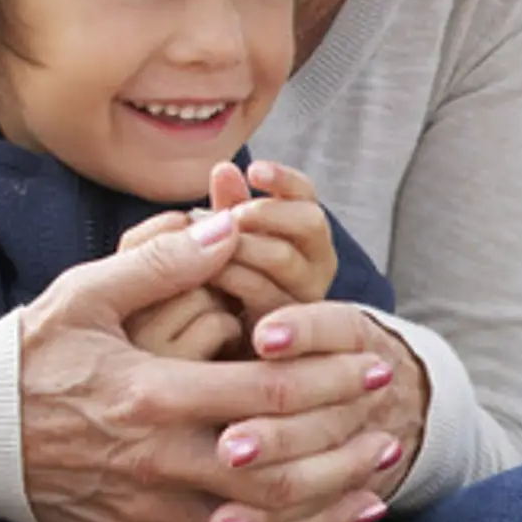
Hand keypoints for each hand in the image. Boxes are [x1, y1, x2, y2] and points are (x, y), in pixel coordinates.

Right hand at [17, 212, 400, 521]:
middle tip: (390, 426)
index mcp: (149, 395)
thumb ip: (161, 261)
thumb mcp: (85, 296)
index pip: (265, 393)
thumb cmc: (28, 359)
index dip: (329, 380)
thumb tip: (229, 222)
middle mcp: (154, 460)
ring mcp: (146, 508)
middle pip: (276, 466)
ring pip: (257, 520)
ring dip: (323, 504)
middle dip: (343, 449)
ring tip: (374, 485)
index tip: (371, 362)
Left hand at [201, 161, 339, 328]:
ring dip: (244, 246)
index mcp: (303, 234)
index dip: (284, 179)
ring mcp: (307, 297)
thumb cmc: (219, 288)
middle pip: (310, 222)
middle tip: (231, 215)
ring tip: (208, 246)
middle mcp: (316, 263)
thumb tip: (224, 169)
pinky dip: (235, 280)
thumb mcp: (223, 242)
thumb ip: (227, 206)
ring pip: (285, 258)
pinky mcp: (292, 329)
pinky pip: (266, 296)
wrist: (216, 353)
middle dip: (266, 213)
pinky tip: (206, 277)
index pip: (306, 195)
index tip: (254, 170)